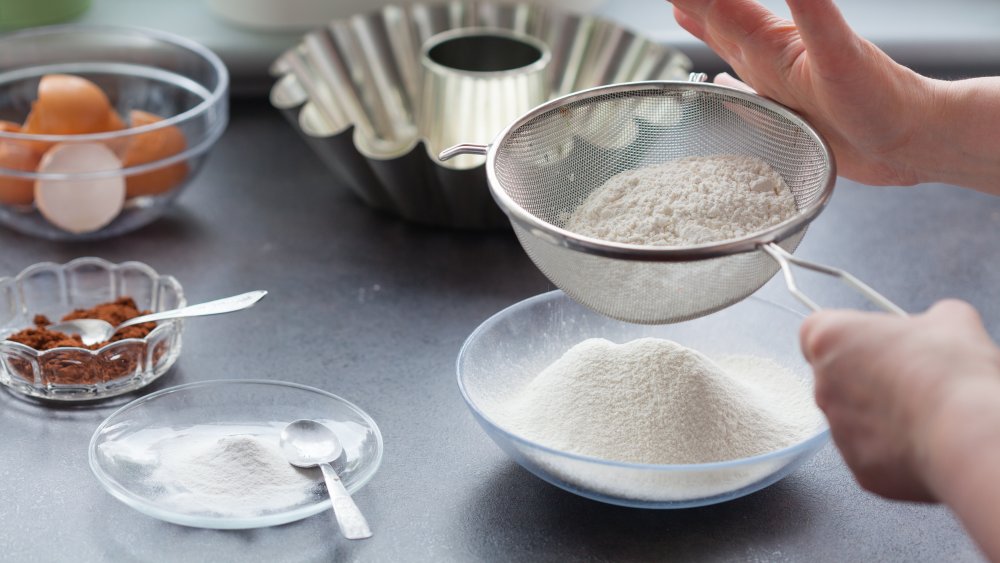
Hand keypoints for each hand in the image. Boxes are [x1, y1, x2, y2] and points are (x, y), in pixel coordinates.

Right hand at [668, 0, 939, 186]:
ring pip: (731, 53)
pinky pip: (746, 97)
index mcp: (777, 44)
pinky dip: (727, 87)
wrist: (913, 139)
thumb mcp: (837, 52)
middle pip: (722, 24)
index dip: (695, 0)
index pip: (725, 9)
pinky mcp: (787, 116)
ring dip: (706, 32)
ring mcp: (779, 87)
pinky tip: (718, 84)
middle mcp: (773, 61)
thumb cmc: (881, 98)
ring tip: (682, 15)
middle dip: (694, 4)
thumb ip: (810, 8)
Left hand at [799, 300, 999, 501]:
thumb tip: (938, 325)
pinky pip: (873, 454)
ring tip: (924, 410)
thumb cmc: (948, 373)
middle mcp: (822, 386)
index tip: (871, 341)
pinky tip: (923, 438)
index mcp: (829, 339)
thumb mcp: (950, 319)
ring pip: (855, 419)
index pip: (817, 331)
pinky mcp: (858, 468)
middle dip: (868, 378)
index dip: (847, 337)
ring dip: (881, 415)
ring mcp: (837, 431)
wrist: (964, 431)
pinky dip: (894, 449)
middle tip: (910, 377)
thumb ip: (926, 320)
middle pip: (837, 378)